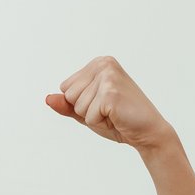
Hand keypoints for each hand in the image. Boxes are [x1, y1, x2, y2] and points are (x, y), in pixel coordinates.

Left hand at [44, 56, 172, 152]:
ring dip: (92, 116)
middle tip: (109, 110)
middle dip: (84, 109)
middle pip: (69, 95)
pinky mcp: (111, 92)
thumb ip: (66, 105)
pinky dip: (99, 122)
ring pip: (77, 105)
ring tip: (113, 113)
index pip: (66, 87)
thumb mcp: (87, 111)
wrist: (148, 131)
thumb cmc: (119, 120)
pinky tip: (116, 117)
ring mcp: (108, 76)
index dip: (80, 103)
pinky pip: (87, 116)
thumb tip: (47, 99)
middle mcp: (104, 64)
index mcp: (99, 63)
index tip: (102, 104)